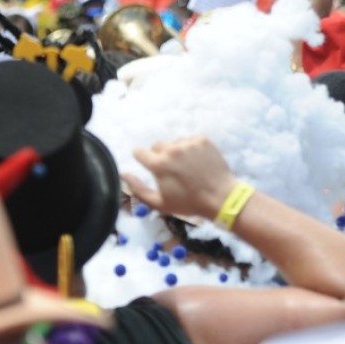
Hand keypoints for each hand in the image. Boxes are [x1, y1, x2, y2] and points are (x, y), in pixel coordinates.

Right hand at [124, 138, 238, 220]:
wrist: (221, 197)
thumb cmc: (188, 203)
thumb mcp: (160, 203)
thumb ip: (138, 189)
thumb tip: (123, 174)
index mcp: (159, 164)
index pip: (139, 152)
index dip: (142, 158)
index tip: (148, 164)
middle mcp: (172, 149)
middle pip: (157, 146)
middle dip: (160, 156)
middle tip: (172, 170)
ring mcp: (188, 143)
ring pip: (175, 143)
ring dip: (177, 152)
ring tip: (188, 168)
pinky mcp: (202, 140)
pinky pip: (190, 141)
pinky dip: (191, 149)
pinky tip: (198, 162)